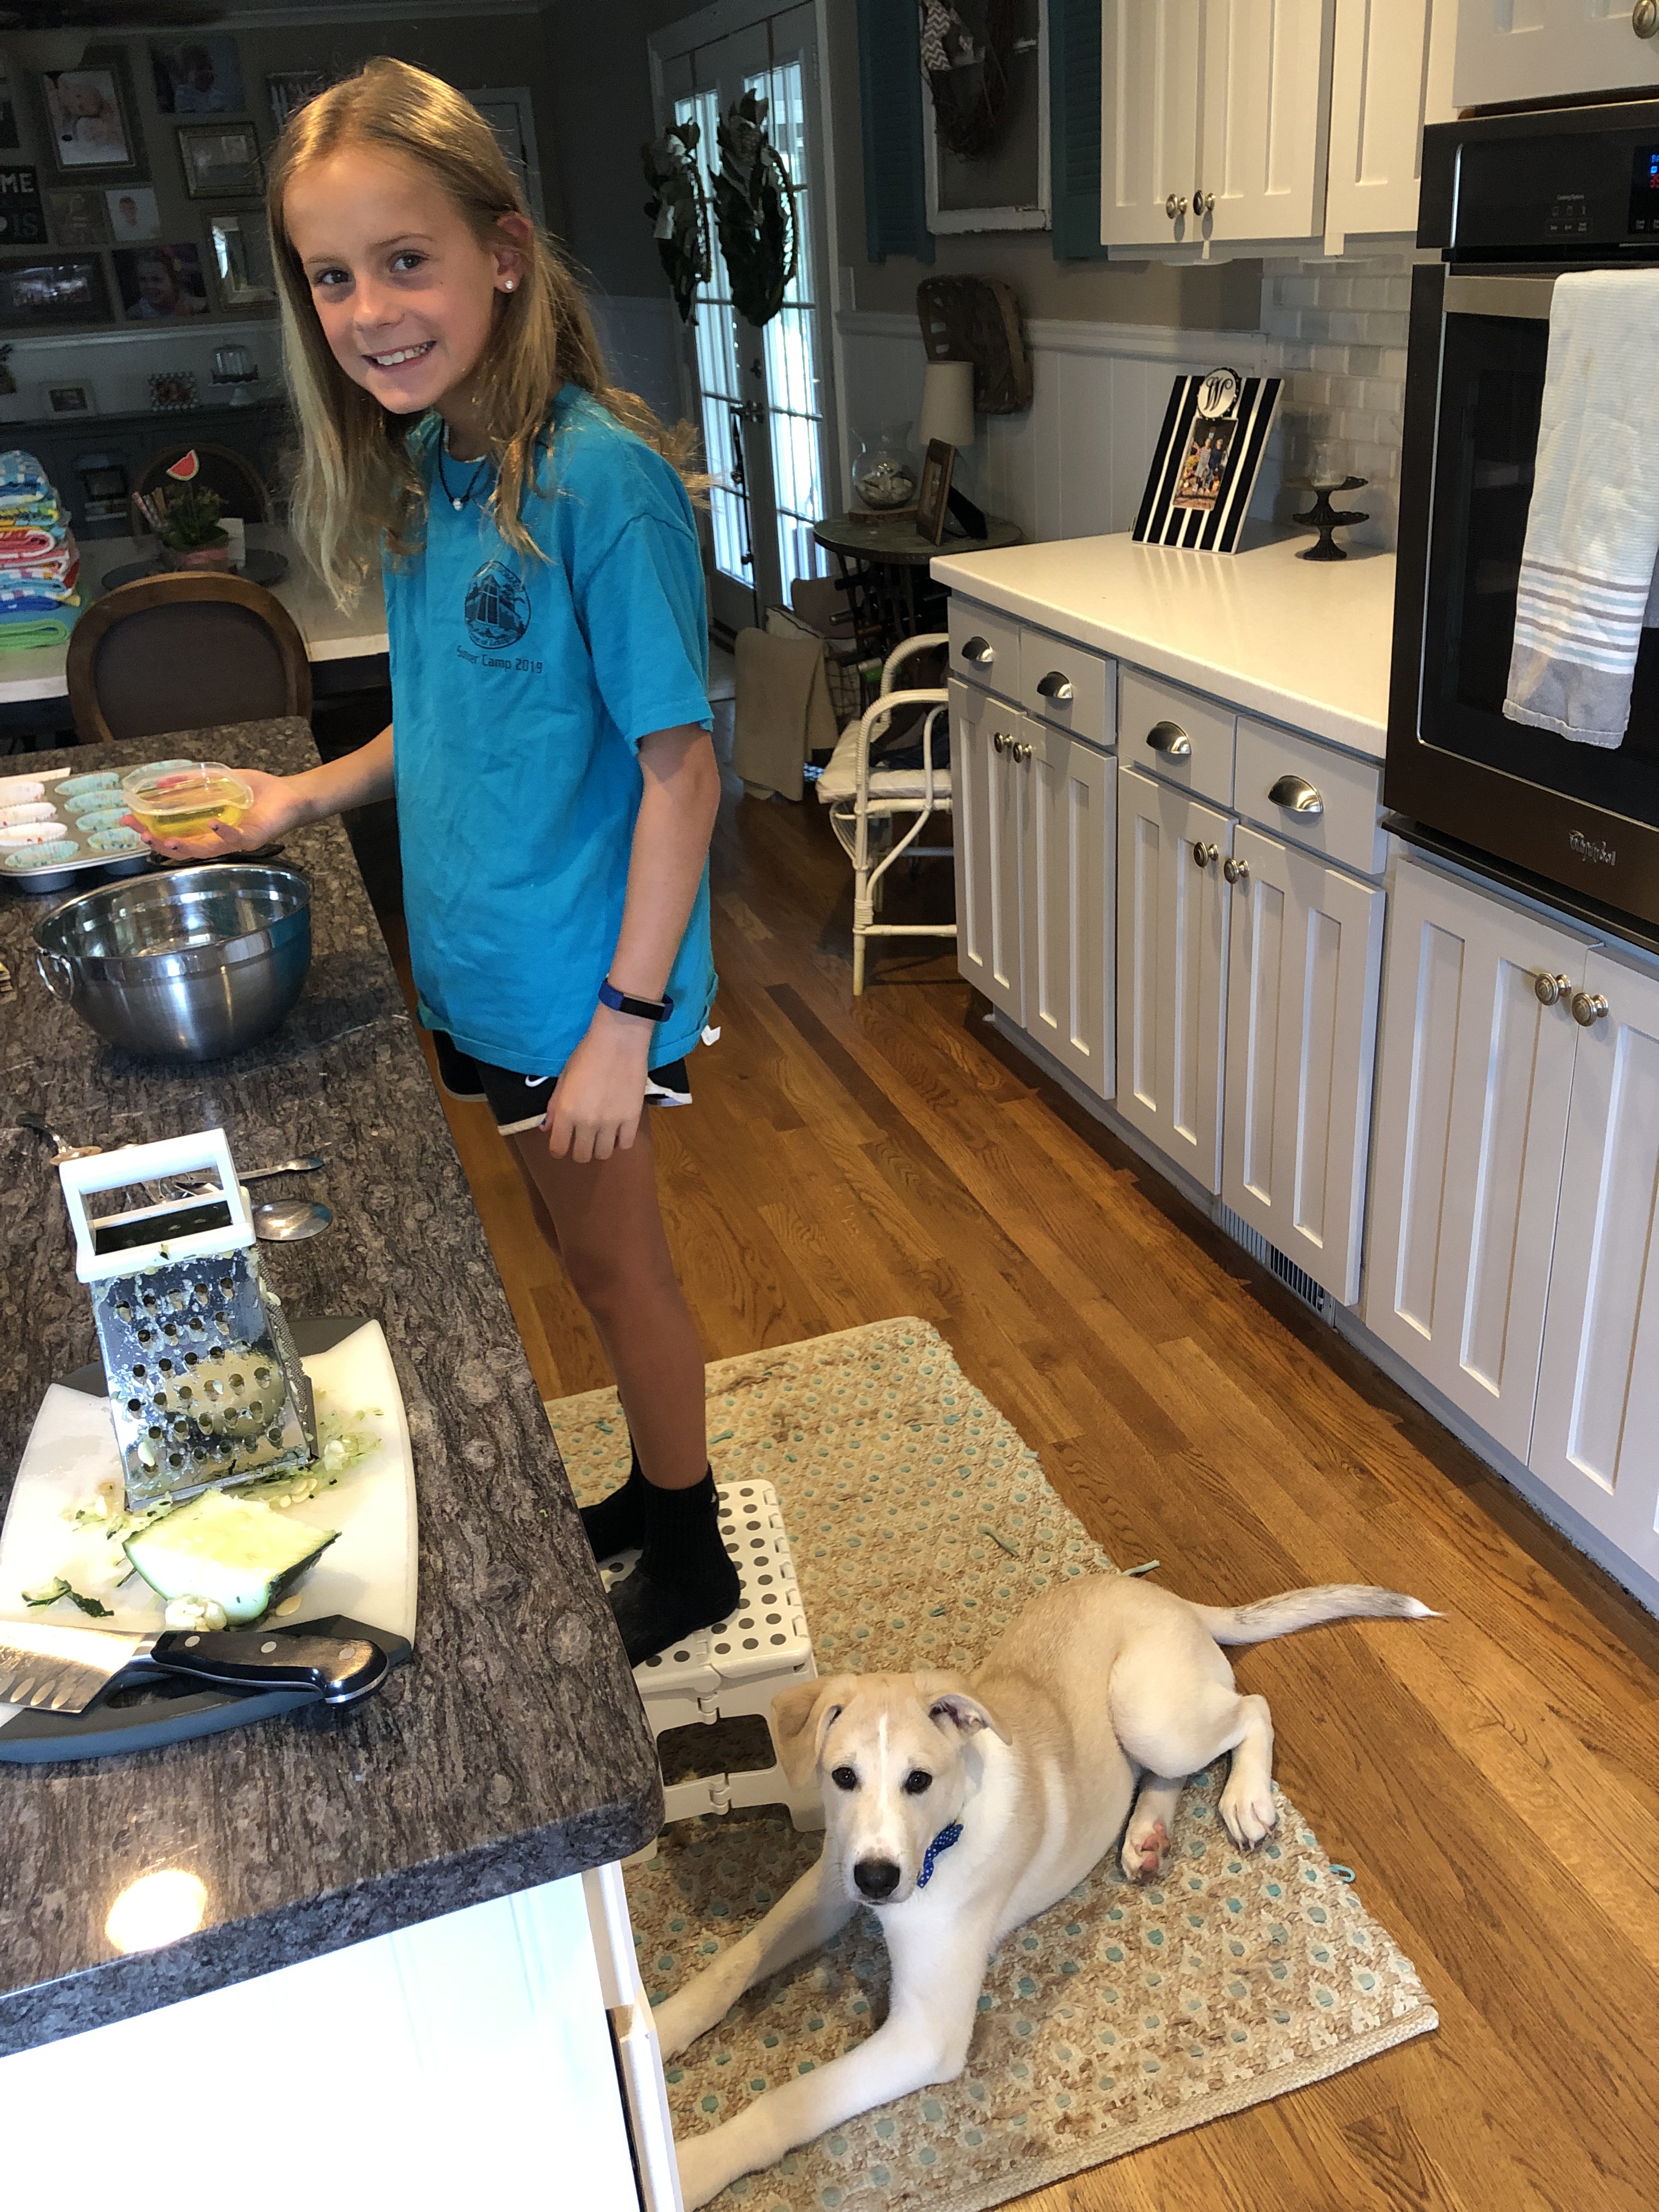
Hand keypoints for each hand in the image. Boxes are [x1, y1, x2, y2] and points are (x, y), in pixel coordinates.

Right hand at [124, 766, 308, 863]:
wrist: (290, 795)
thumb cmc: (256, 791)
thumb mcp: (218, 781)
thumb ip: (192, 782)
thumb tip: (161, 782)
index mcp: (206, 829)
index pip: (172, 833)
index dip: (150, 829)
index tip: (127, 820)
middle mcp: (217, 840)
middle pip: (183, 847)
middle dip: (159, 842)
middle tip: (139, 834)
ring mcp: (234, 842)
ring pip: (205, 851)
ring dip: (184, 847)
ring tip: (166, 840)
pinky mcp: (253, 838)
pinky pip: (235, 839)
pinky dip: (222, 832)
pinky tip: (210, 822)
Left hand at [543, 1007, 652, 1163]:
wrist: (619, 1040)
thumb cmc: (586, 1054)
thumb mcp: (563, 1078)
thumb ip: (553, 1106)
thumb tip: (547, 1128)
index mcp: (566, 1112)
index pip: (558, 1149)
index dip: (558, 1149)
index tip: (563, 1143)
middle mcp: (587, 1122)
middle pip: (581, 1156)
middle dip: (579, 1149)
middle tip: (583, 1137)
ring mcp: (611, 1123)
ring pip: (603, 1154)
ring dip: (600, 1146)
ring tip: (602, 1134)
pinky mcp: (632, 1118)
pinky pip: (626, 1144)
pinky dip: (620, 1140)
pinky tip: (618, 1129)